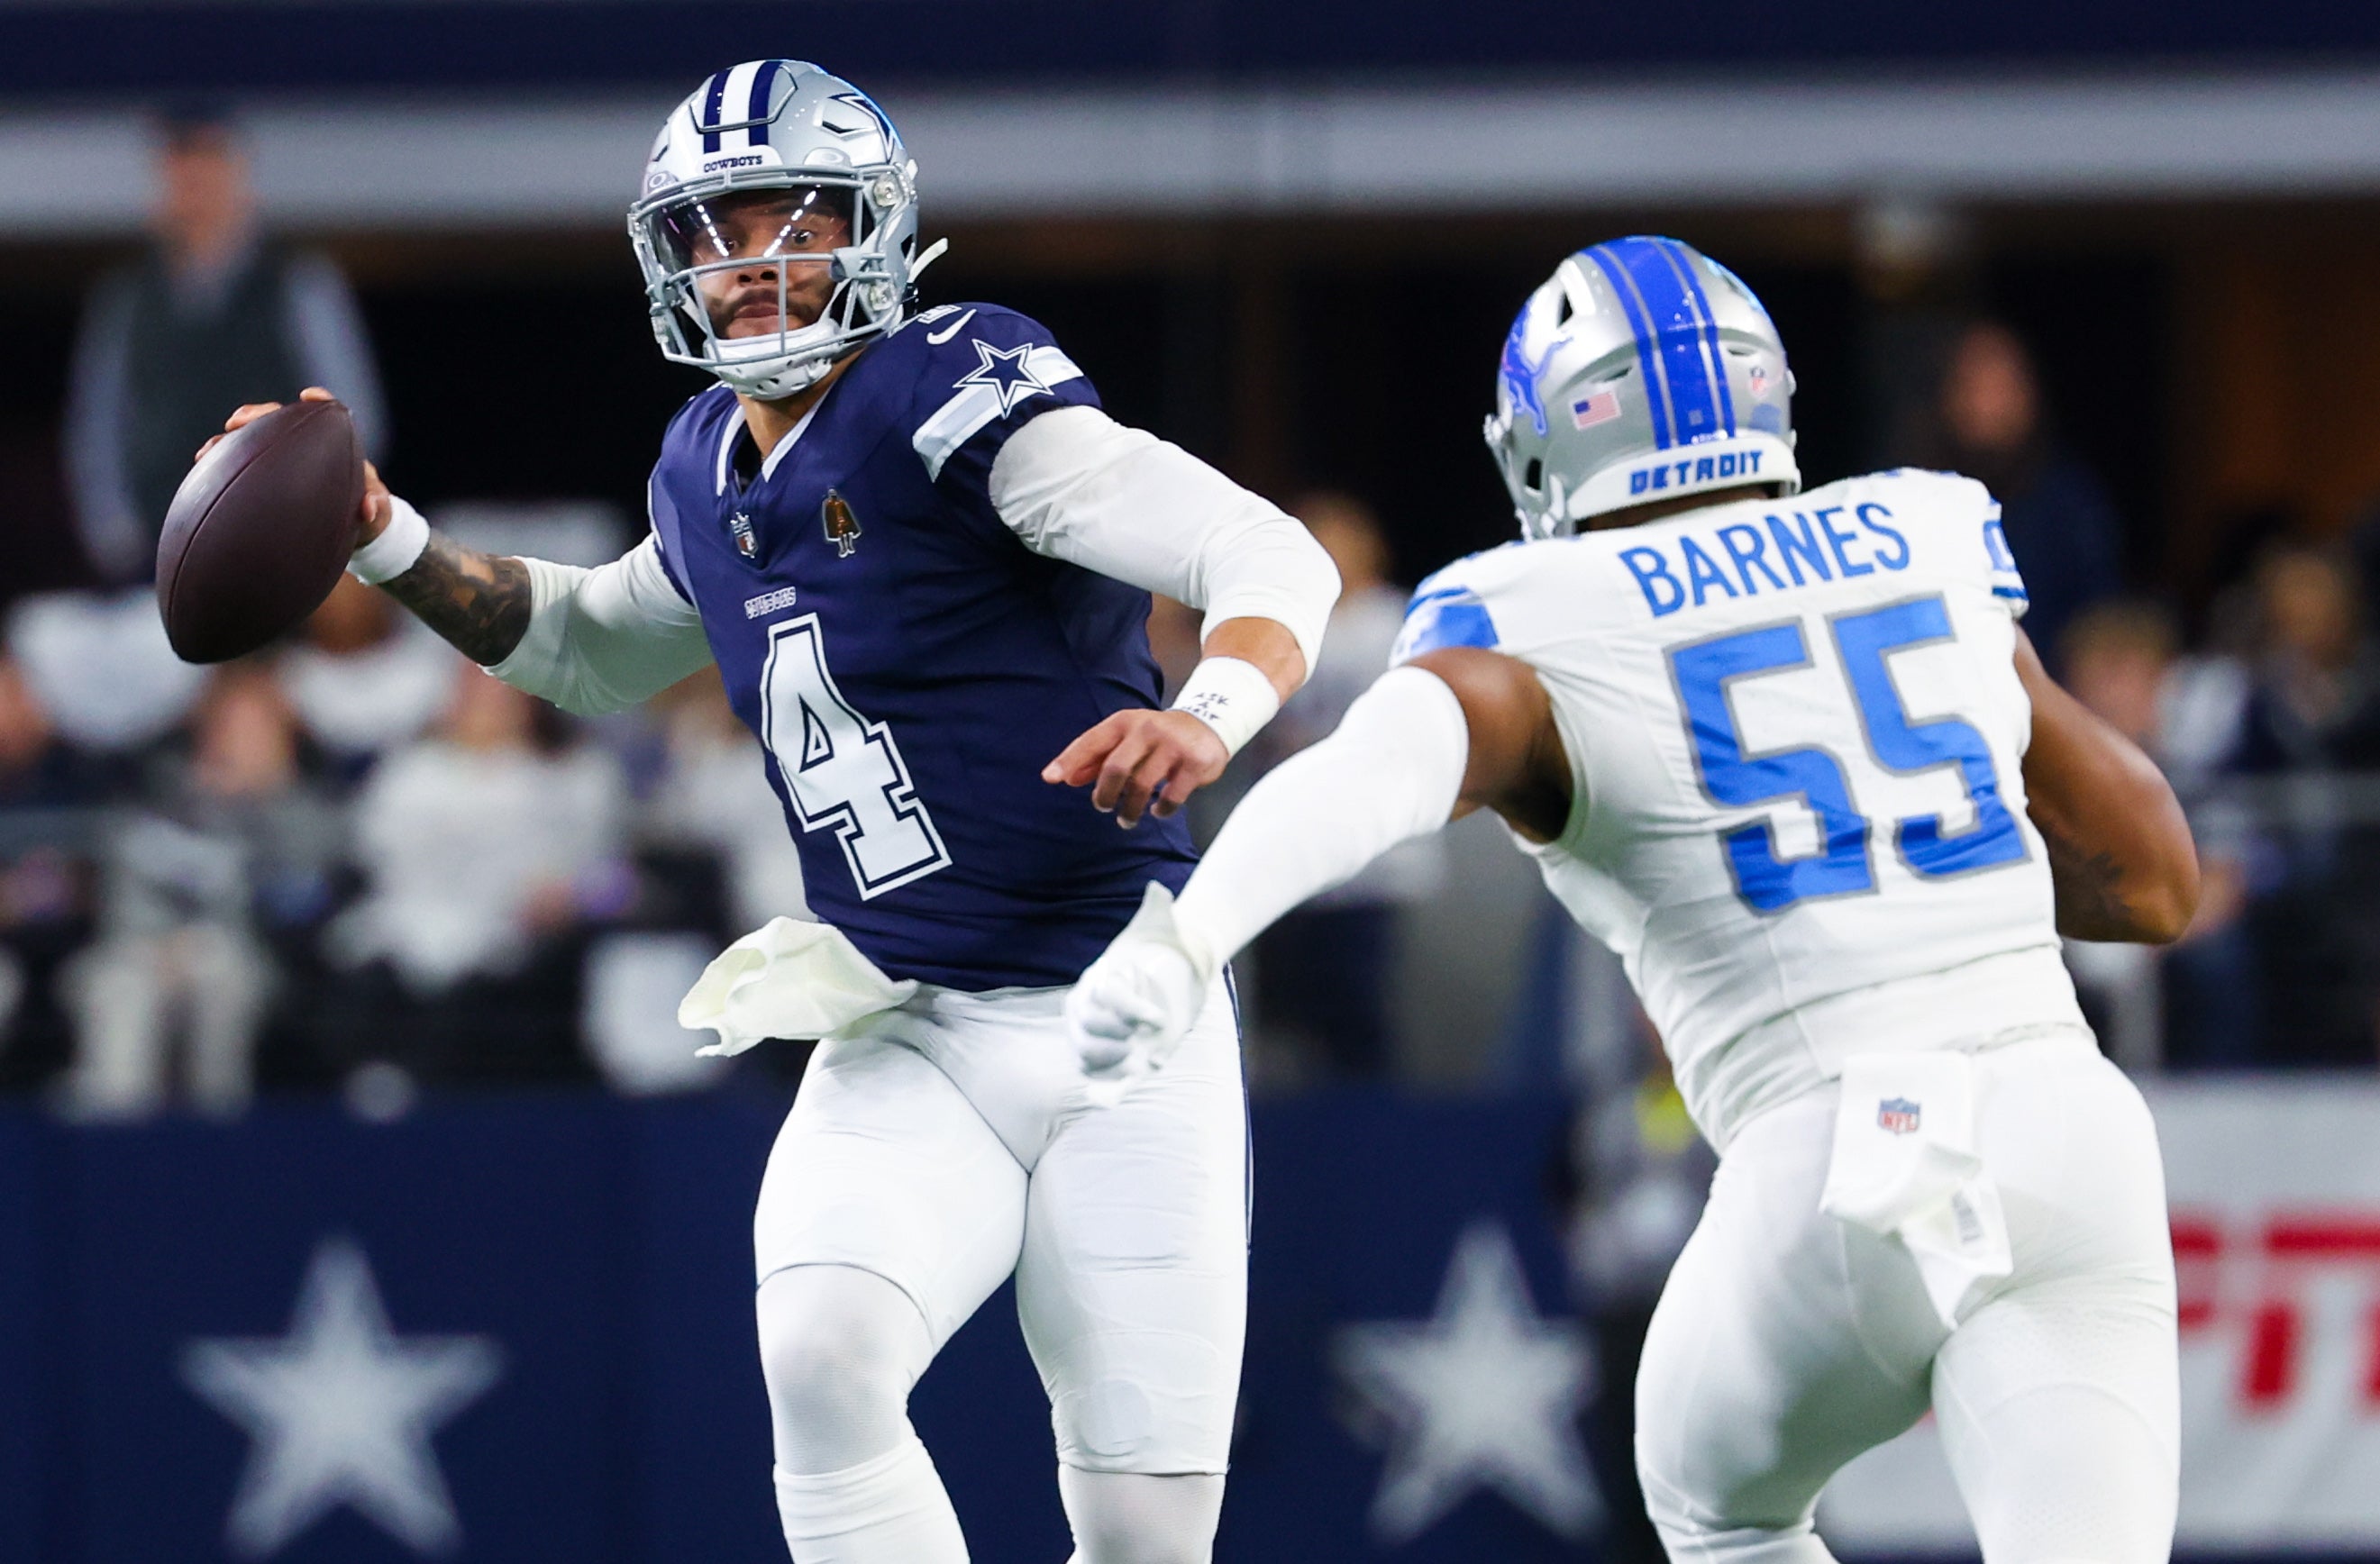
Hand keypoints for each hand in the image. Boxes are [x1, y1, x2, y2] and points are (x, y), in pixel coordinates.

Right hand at [197, 386, 390, 545]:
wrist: (352, 536)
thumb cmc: (369, 520)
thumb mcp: (378, 517)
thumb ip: (377, 508)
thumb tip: (369, 508)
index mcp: (336, 449)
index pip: (328, 416)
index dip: (320, 402)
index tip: (309, 397)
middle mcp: (307, 449)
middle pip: (279, 421)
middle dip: (257, 416)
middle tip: (237, 422)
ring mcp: (285, 463)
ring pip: (254, 442)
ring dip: (229, 443)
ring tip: (208, 452)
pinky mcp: (268, 480)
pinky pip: (242, 468)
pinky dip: (223, 467)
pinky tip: (203, 475)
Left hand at [1042, 708, 1226, 827]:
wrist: (1209, 723)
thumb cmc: (1158, 736)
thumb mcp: (1127, 738)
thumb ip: (1098, 757)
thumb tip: (1067, 777)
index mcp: (1125, 722)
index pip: (1091, 741)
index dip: (1070, 760)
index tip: (1050, 778)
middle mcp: (1147, 729)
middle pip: (1115, 767)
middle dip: (1105, 794)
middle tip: (1103, 807)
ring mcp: (1172, 746)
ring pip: (1142, 786)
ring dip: (1130, 809)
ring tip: (1127, 819)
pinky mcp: (1194, 763)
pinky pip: (1171, 796)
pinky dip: (1161, 810)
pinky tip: (1158, 810)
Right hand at [1066, 882, 1215, 1104]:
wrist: (1166, 975)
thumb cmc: (1157, 951)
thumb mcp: (1158, 927)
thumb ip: (1157, 908)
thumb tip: (1159, 889)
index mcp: (1096, 982)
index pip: (1103, 999)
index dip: (1130, 1009)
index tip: (1159, 1018)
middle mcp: (1088, 1012)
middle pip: (1089, 1031)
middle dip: (1117, 1036)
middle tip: (1146, 1035)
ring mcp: (1096, 1039)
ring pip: (1087, 1057)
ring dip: (1111, 1062)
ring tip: (1140, 1059)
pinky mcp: (1110, 1061)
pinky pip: (1096, 1081)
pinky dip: (1102, 1092)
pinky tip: (1109, 1100)